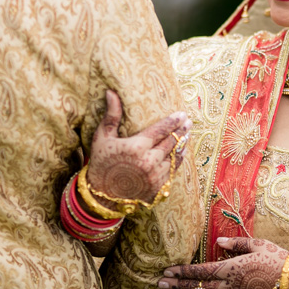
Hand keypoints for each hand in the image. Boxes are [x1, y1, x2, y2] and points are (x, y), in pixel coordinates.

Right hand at [85, 91, 191, 206]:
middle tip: (188, 122)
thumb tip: (111, 92)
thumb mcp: (102, 137)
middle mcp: (149, 161)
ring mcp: (155, 176)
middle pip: (171, 142)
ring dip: (182, 145)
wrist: (102, 195)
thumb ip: (111, 115)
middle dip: (181, 130)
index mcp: (136, 147)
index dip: (173, 121)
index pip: (161, 130)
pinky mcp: (157, 187)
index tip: (182, 114)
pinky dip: (179, 160)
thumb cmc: (100, 162)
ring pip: (174, 156)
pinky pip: (173, 171)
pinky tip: (182, 153)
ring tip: (188, 135)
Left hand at [158, 237, 286, 288]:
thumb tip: (217, 243)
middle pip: (197, 286)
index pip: (198, 271)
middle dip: (177, 284)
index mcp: (229, 268)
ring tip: (180, 287)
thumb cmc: (275, 258)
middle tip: (160, 282)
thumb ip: (234, 244)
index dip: (181, 271)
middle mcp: (228, 286)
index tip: (166, 270)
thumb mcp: (256, 244)